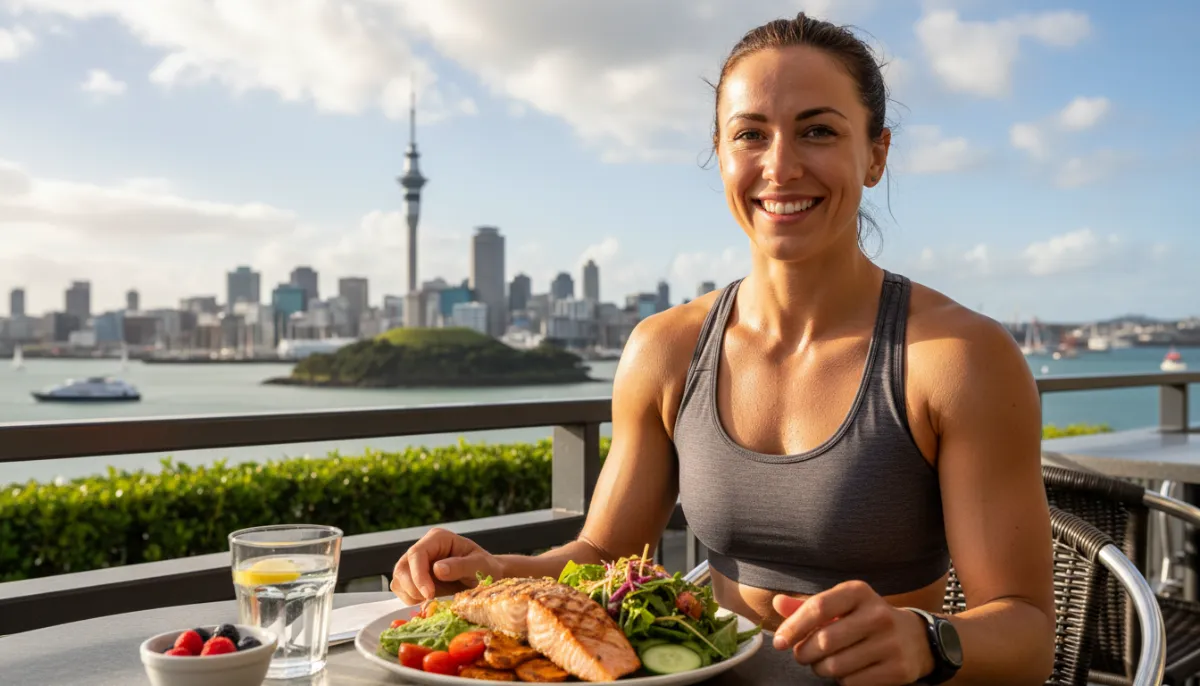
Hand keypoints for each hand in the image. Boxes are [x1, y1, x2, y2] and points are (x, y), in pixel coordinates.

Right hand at [390, 527, 503, 603]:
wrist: (485, 577)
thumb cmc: (485, 567)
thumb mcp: (479, 565)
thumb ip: (460, 566)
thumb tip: (437, 569)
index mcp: (438, 538)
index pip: (417, 554)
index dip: (418, 575)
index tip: (429, 594)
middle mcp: (424, 548)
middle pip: (402, 567)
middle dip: (413, 588)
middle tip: (431, 599)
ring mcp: (416, 562)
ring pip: (399, 579)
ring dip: (411, 594)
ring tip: (432, 599)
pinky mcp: (414, 577)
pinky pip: (402, 589)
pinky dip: (411, 598)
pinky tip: (428, 600)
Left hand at [771, 580, 933, 684]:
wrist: (916, 638)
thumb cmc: (866, 619)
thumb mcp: (842, 605)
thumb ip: (808, 606)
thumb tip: (777, 604)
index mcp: (859, 592)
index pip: (819, 607)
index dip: (794, 627)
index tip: (780, 642)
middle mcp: (877, 614)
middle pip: (824, 641)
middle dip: (804, 653)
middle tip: (803, 655)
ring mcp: (890, 643)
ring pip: (836, 666)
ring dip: (821, 669)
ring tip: (824, 663)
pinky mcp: (898, 669)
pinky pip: (852, 682)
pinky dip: (841, 680)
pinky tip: (847, 670)